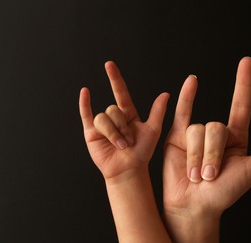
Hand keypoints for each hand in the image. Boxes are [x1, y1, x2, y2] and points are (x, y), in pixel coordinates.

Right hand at [79, 61, 169, 180]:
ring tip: (120, 145)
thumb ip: (158, 112)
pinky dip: (84, 104)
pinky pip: (86, 115)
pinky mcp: (91, 132)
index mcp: (128, 114)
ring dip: (113, 132)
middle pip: (113, 109)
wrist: (129, 169)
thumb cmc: (142, 152)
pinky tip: (85, 92)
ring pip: (103, 117)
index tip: (109, 65)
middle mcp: (114, 117)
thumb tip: (166, 94)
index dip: (115, 78)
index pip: (120, 92)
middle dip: (122, 126)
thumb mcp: (153, 131)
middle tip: (128, 142)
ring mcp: (102, 125)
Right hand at [162, 57, 250, 242]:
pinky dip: (185, 97)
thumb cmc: (222, 194)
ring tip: (196, 175)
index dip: (244, 84)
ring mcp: (196, 134)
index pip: (241, 105)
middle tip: (209, 176)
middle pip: (215, 126)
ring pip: (197, 130)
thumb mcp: (249, 173)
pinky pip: (181, 113)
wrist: (193, 205)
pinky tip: (191, 82)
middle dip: (212, 154)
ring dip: (197, 156)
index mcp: (236, 139)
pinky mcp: (177, 136)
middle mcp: (216, 134)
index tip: (246, 62)